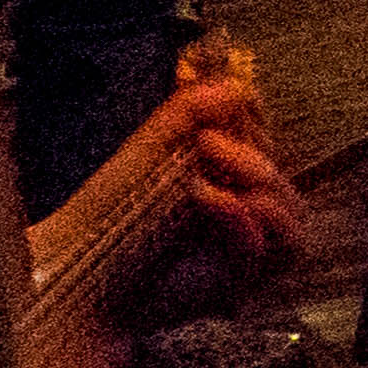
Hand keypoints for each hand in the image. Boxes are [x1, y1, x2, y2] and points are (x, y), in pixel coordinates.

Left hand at [129, 49, 309, 318]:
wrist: (77, 279)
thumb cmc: (104, 222)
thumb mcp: (145, 155)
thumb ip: (185, 118)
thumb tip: (232, 86)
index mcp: (221, 178)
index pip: (263, 138)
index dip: (255, 116)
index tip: (232, 99)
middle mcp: (243, 212)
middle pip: (282, 171)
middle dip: (251, 150)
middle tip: (206, 140)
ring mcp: (249, 249)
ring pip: (290, 210)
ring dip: (256, 180)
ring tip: (203, 173)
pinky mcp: (245, 282)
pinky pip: (271, 247)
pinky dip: (243, 218)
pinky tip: (207, 198)